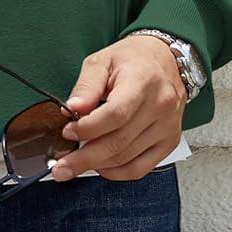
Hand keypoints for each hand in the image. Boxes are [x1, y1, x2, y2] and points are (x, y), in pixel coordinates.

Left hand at [51, 31, 186, 181]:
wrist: (167, 60)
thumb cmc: (134, 59)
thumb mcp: (103, 60)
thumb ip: (86, 86)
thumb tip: (72, 110)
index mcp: (142, 81)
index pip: (116, 114)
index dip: (88, 128)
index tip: (68, 132)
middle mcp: (160, 106)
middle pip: (119, 142)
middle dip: (85, 158)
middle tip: (62, 166)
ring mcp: (167, 127)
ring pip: (128, 158)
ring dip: (97, 166)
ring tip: (75, 165)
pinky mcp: (169, 141)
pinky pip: (142, 168)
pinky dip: (118, 172)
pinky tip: (101, 167)